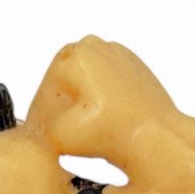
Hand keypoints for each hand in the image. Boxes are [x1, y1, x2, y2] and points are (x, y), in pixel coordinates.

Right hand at [28, 36, 176, 162]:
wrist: (157, 137)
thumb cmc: (114, 132)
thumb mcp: (59, 136)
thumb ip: (39, 131)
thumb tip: (37, 133)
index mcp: (73, 56)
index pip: (44, 95)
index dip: (39, 125)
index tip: (40, 143)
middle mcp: (96, 48)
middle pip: (65, 90)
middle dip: (60, 117)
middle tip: (59, 145)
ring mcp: (118, 57)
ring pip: (86, 90)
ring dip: (79, 114)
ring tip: (83, 142)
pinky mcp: (135, 72)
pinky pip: (107, 91)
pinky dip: (102, 109)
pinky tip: (104, 132)